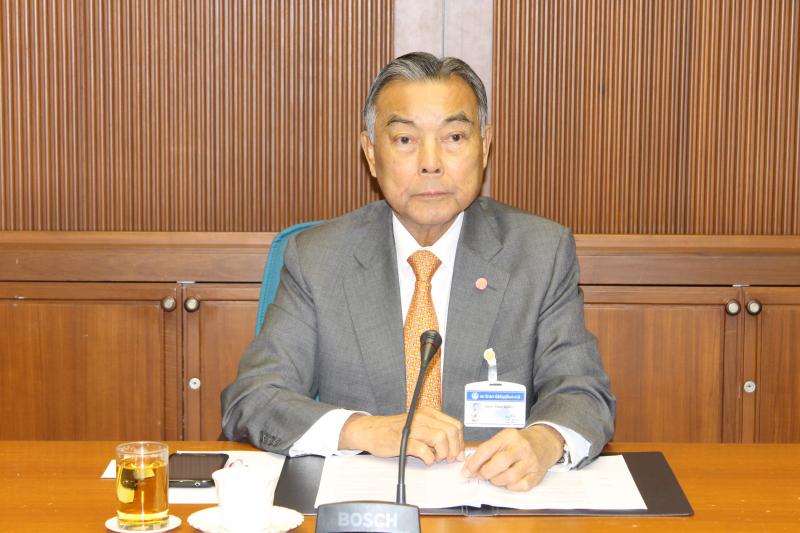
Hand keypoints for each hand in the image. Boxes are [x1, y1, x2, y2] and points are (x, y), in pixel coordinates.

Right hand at [338, 408, 464, 464]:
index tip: (457, 453)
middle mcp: (423, 417)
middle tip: (448, 458)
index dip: (460, 441)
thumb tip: (456, 450)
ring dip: (442, 453)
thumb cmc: (396, 431)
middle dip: (454, 449)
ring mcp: (413, 428)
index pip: (455, 425)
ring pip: (440, 438)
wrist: (372, 431)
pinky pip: (424, 450)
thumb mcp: (419, 426)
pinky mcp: (404, 440)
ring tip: (435, 458)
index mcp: (429, 413)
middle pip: (451, 432)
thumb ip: (436, 433)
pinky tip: (426, 460)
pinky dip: (429, 458)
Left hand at [461, 425, 564, 490]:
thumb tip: (470, 467)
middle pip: (499, 463)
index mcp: (509, 436)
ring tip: (495, 477)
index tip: (467, 471)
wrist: (544, 442)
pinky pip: (520, 486)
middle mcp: (521, 447)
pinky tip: (508, 481)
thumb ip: (487, 451)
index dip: (474, 462)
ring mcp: (531, 461)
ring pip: (509, 477)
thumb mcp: (503, 439)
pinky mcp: (537, 475)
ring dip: (497, 481)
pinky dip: (510, 487)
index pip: (487, 449)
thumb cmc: (519, 442)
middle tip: (482, 475)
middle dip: (486, 472)